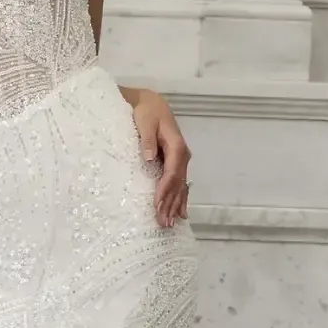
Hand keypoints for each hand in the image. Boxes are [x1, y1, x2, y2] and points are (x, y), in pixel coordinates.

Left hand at [124, 87, 190, 227]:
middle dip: (170, 204)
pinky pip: (180, 184)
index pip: (171, 173)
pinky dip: (180, 199)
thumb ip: (147, 139)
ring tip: (170, 223)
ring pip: (180, 186)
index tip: (157, 206)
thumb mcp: (145, 121)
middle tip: (163, 223)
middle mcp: (182, 155)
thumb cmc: (147, 112)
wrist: (152, 104)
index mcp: (176, 146)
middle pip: (177, 184)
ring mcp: (181, 160)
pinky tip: (180, 213)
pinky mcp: (176, 162)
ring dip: (175, 205)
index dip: (165, 190)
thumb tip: (149, 157)